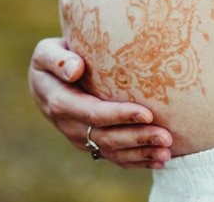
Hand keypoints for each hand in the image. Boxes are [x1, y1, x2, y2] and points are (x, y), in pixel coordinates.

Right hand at [29, 38, 172, 167]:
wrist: (48, 80)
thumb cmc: (55, 58)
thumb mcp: (47, 52)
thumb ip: (57, 59)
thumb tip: (74, 70)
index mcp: (61, 103)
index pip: (94, 113)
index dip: (120, 115)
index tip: (148, 113)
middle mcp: (70, 126)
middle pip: (107, 137)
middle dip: (139, 138)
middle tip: (166, 137)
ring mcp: (81, 138)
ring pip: (112, 151)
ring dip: (141, 153)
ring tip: (166, 152)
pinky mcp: (92, 143)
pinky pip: (114, 156)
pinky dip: (137, 161)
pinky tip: (158, 161)